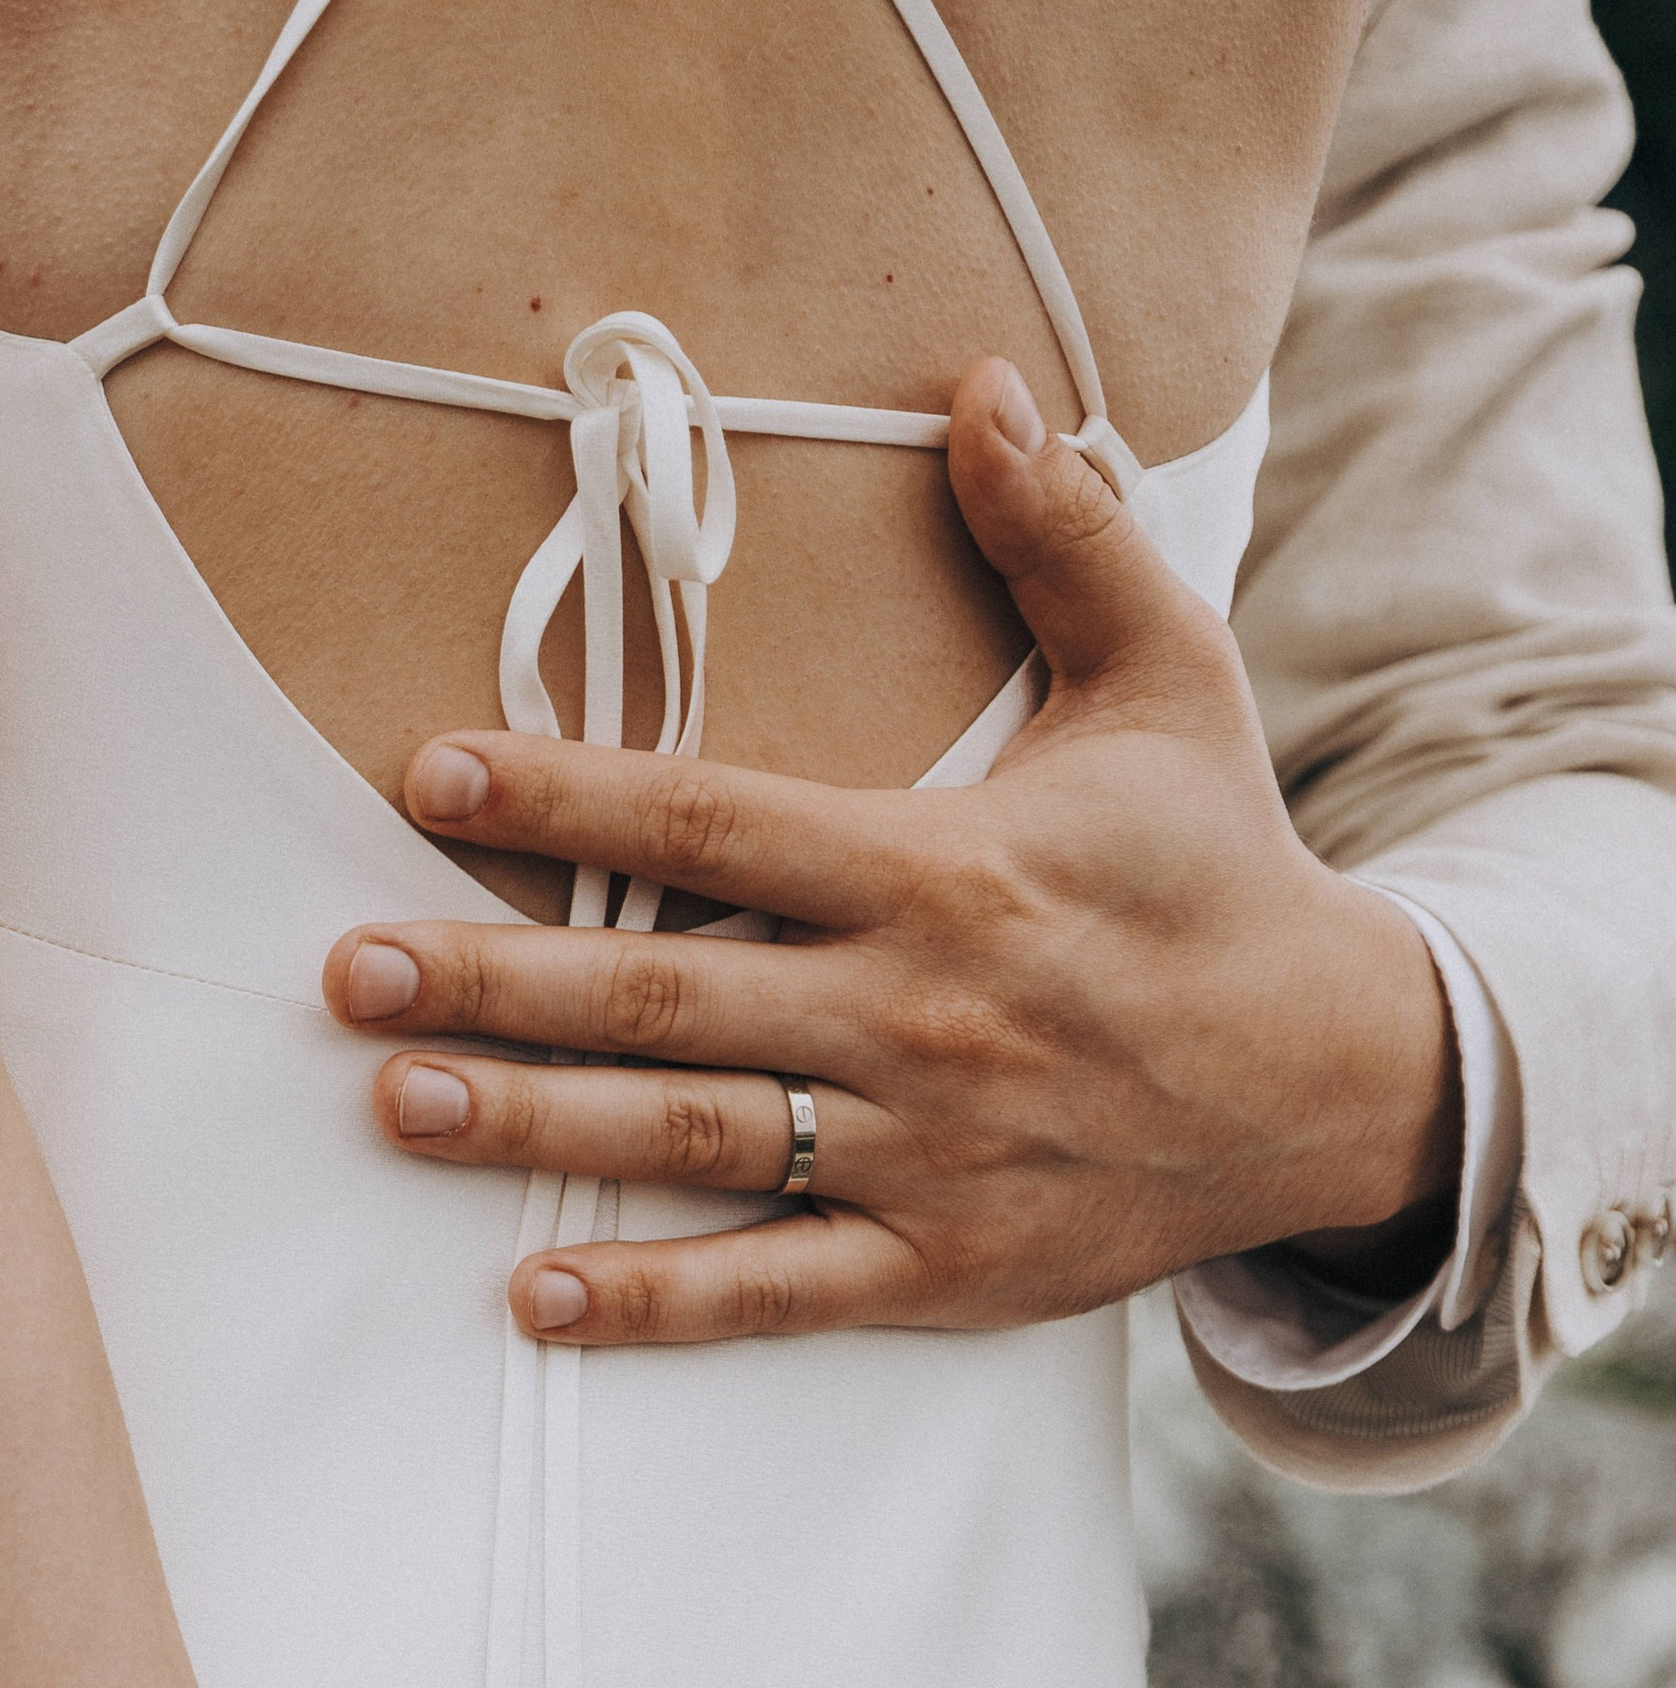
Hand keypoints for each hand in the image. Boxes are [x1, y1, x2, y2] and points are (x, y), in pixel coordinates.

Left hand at [326, 358, 1461, 1346]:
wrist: (1338, 1084)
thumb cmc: (1222, 876)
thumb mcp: (1168, 685)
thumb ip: (1065, 537)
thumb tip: (979, 386)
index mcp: (943, 869)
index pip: (717, 825)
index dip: (567, 802)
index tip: (432, 777)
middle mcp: (914, 1013)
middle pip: (667, 994)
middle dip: (495, 983)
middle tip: (349, 974)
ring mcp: (921, 1149)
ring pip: (695, 1137)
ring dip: (536, 1129)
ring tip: (398, 1109)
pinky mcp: (940, 1264)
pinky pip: (777, 1287)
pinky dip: (658, 1301)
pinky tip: (537, 1297)